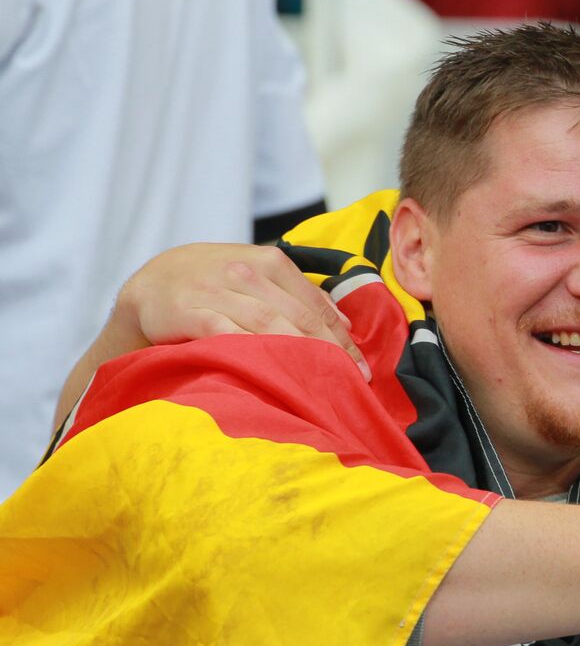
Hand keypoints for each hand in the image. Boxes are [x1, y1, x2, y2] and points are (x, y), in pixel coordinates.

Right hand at [113, 243, 368, 379]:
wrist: (152, 281)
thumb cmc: (216, 281)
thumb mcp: (258, 275)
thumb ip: (301, 295)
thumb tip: (345, 323)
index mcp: (270, 262)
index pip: (317, 305)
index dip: (342, 338)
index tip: (361, 367)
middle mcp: (246, 273)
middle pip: (299, 317)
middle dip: (330, 351)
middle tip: (352, 380)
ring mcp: (218, 292)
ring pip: (269, 326)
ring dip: (300, 356)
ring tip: (322, 384)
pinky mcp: (192, 312)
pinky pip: (227, 335)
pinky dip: (252, 353)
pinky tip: (273, 373)